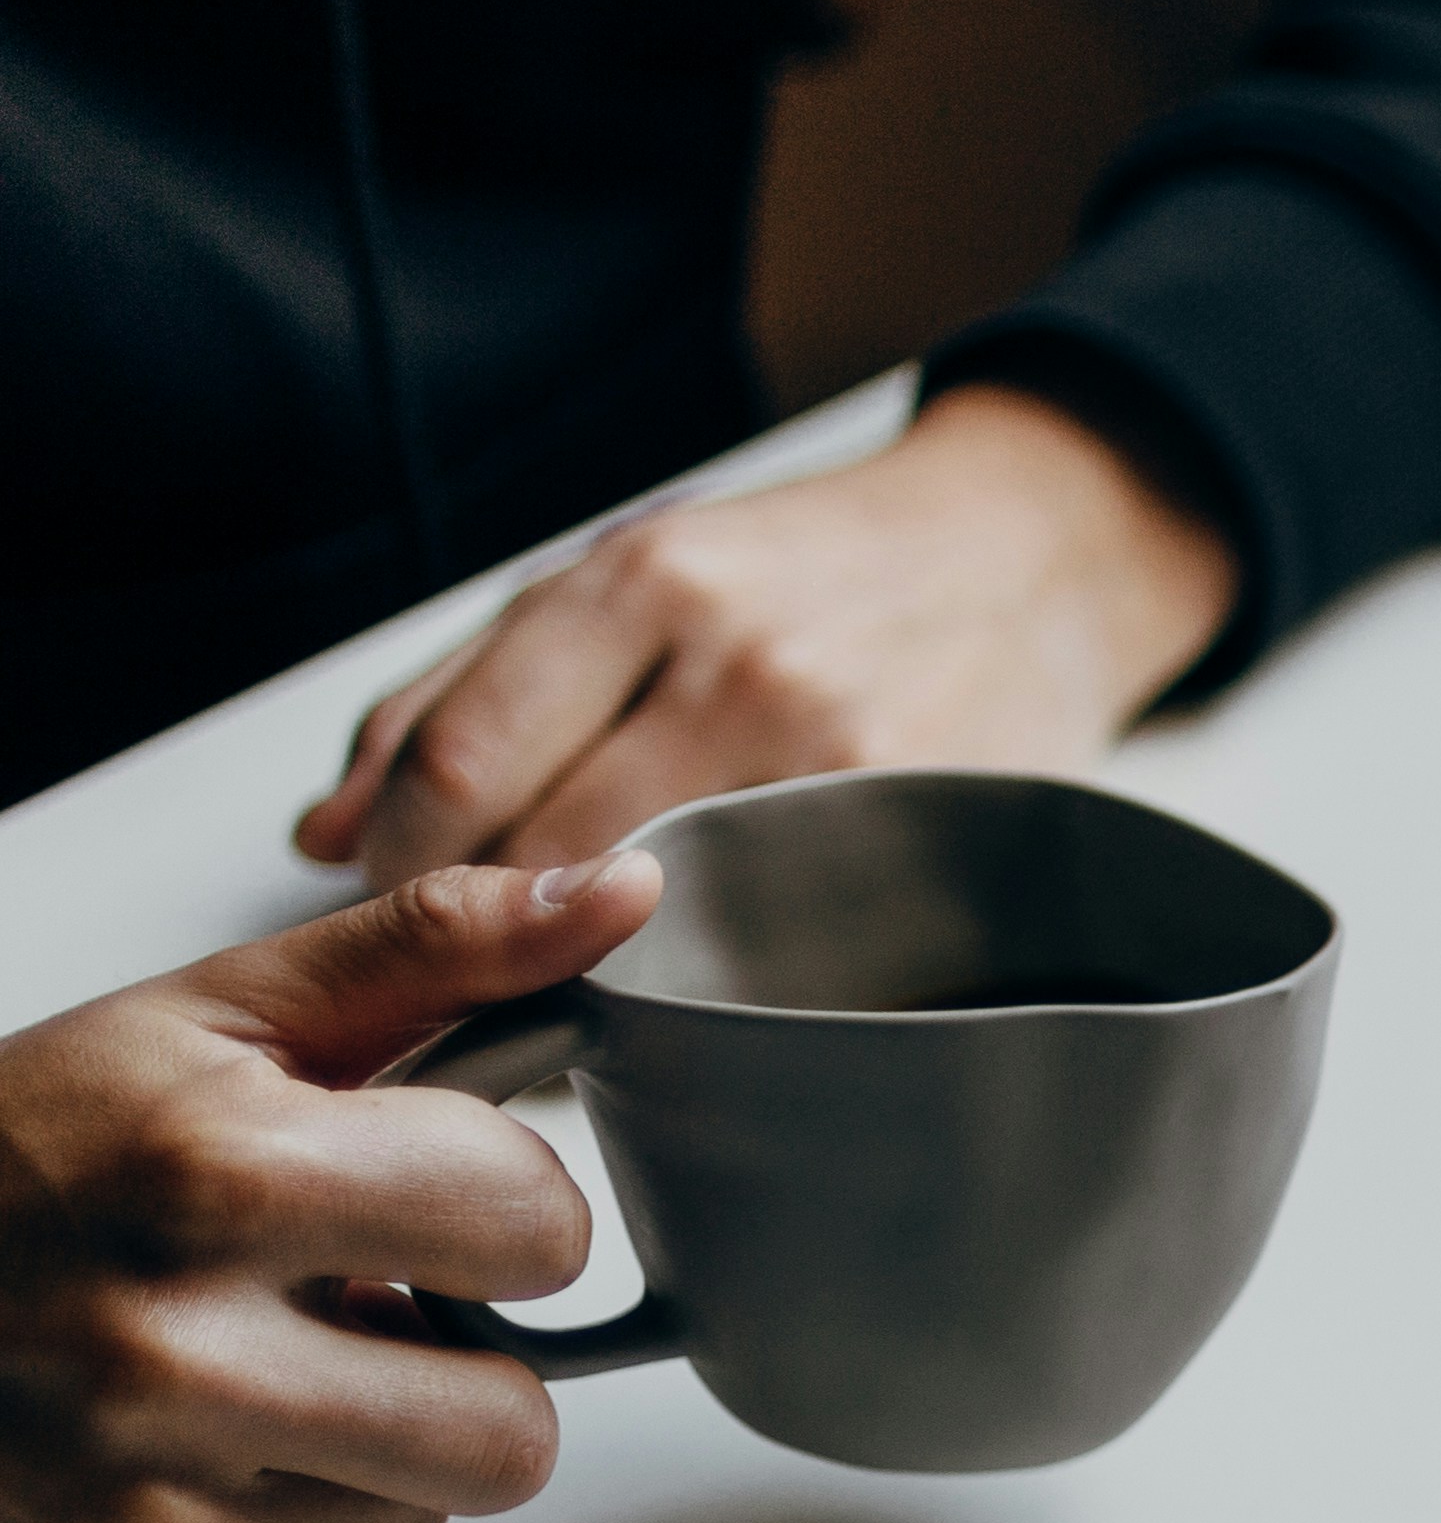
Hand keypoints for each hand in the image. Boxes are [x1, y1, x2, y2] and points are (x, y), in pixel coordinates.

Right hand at [0, 857, 662, 1522]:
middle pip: (515, 1429)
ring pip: (423, 1519)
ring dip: (365, 1456)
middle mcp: (168, 1355)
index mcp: (213, 1175)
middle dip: (457, 1368)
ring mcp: (139, 1513)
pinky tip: (169, 1461)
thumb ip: (435, 951)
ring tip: (240, 1377)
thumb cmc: (17, 1161)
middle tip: (342, 1312)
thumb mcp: (211, 1023)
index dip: (497, 1210)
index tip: (410, 1196)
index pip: (539, 1227)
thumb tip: (627, 890)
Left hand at [295, 383, 1236, 888]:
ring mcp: (839, 754)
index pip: (460, 766)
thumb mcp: (634, 571)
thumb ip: (466, 688)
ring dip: (590, 962)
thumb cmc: (819, 570)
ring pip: (654, 913)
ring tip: (579, 967)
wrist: (1037, 554)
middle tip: (472, 958)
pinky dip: (712, 968)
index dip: (397, 862)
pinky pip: (774, 938)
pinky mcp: (919, 826)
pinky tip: (700, 964)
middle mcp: (738, 663)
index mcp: (646, 579)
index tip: (392, 898)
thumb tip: (322, 832)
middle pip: (544, 855)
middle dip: (480, 927)